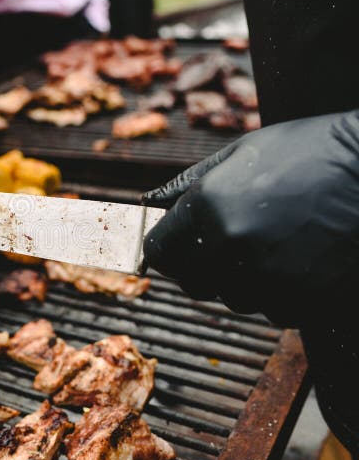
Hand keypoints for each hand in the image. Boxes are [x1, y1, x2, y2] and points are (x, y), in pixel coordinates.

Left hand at [141, 111, 358, 326]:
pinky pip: (272, 308)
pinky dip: (279, 291)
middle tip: (229, 238)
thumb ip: (187, 184)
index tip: (176, 244)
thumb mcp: (241, 153)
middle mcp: (230, 248)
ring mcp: (267, 278)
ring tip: (273, 240)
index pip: (159, 251)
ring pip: (233, 297)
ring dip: (243, 278)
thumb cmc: (312, 151)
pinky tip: (297, 257)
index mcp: (207, 209)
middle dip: (201, 264)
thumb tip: (148, 203)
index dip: (166, 247)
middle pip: (191, 281)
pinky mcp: (301, 299)